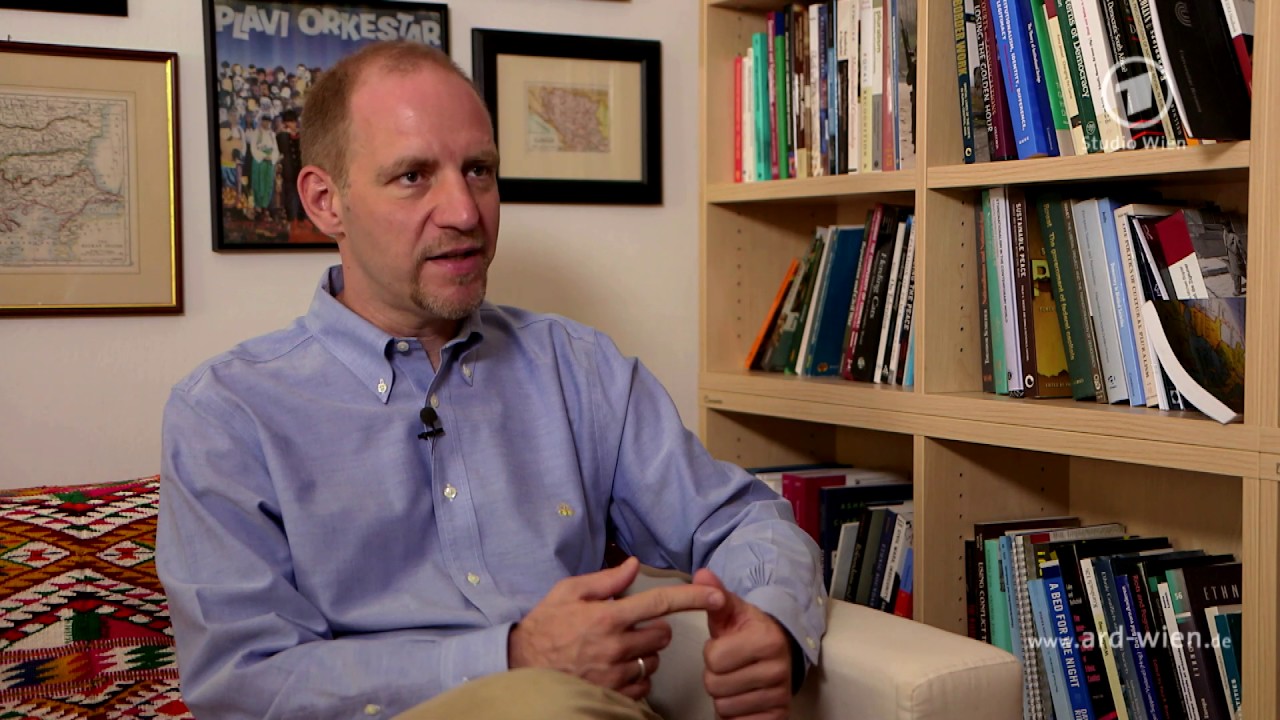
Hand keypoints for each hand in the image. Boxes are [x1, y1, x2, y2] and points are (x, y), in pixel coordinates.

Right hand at [509, 557, 725, 700]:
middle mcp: (616, 645)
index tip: (717, 597)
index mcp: (608, 616)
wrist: (521, 666)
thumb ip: (605, 580)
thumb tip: (633, 565)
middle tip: (632, 627)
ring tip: (615, 649)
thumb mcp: (569, 592)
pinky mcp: (613, 695)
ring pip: (653, 660)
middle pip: (663, 635)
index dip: (694, 599)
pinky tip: (614, 668)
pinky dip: (635, 677)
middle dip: (655, 629)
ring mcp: (615, 674)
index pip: (661, 603)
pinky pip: (642, 685)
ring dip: (643, 654)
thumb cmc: (545, 626)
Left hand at [692, 569, 792, 719]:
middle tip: (730, 665)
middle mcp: (778, 668)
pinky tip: (744, 697)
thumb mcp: (732, 611)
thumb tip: (702, 574)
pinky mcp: (778, 715)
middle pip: (715, 685)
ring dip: (724, 695)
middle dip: (715, 676)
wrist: (778, 651)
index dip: (711, 653)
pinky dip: (736, 714)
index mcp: (766, 639)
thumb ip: (715, 594)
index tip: (726, 646)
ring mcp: (780, 695)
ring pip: (724, 707)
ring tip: (737, 679)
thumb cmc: (748, 632)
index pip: (713, 658)